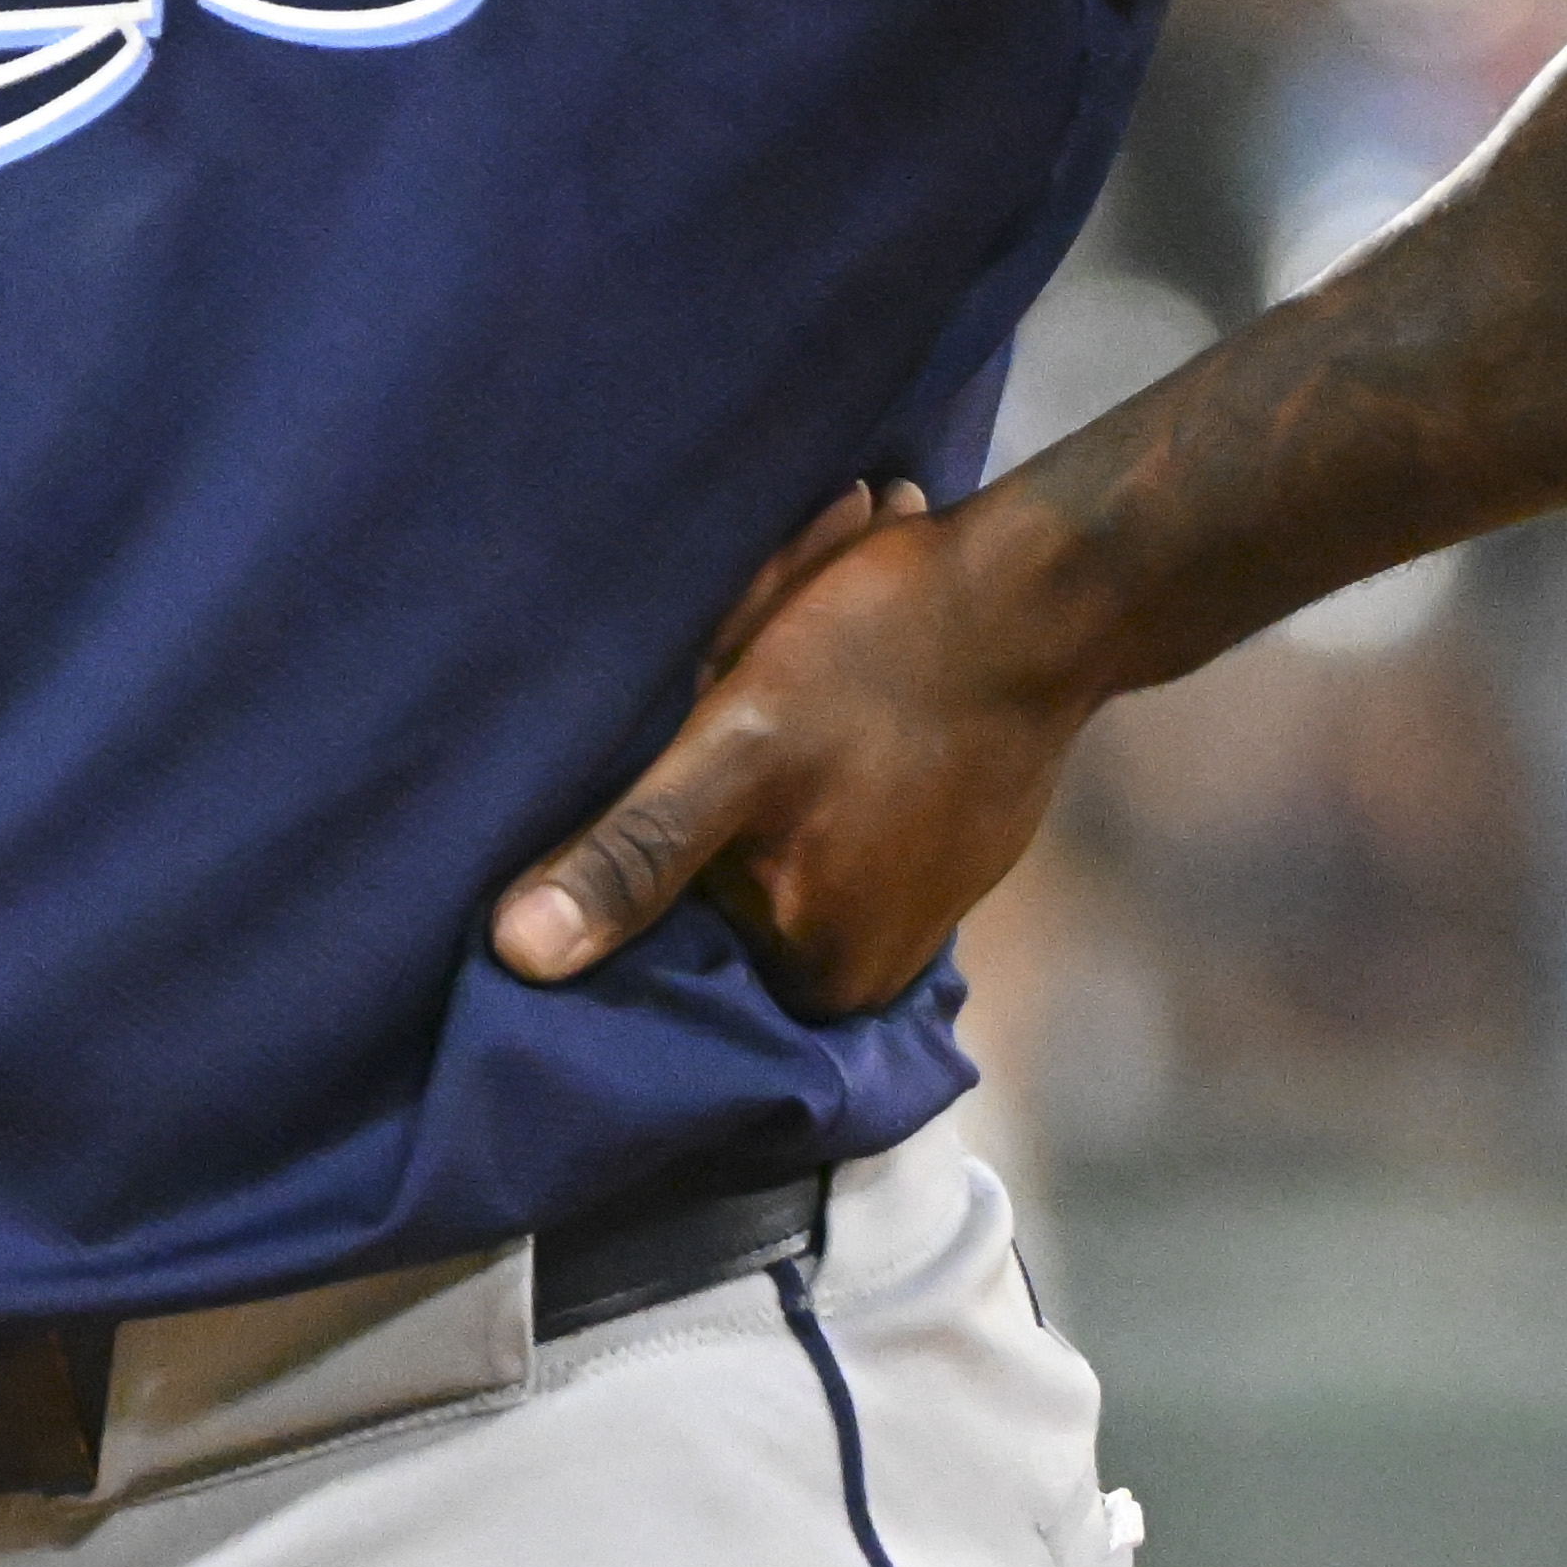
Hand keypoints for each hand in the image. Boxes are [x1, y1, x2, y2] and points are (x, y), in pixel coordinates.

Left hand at [485, 481, 1106, 1018]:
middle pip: (721, 865)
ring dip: (761, 718)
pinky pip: (824, 793)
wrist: (1046, 593)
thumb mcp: (739, 750)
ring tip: (801, 628)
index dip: (658, 812)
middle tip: (761, 640)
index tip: (702, 711)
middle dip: (718, 752)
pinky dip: (809, 720)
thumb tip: (520, 955)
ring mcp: (900, 907)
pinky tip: (829, 643)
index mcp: (813, 973)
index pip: (668, 927)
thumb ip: (637, 855)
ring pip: (767, 815)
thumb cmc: (888, 661)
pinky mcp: (925, 848)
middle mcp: (858, 968)